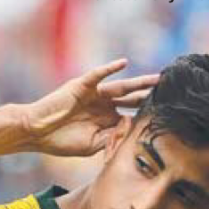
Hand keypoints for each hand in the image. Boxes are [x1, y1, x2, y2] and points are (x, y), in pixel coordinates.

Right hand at [25, 58, 159, 157]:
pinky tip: (123, 63)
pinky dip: (109, 69)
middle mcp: (104, 104)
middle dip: (150, 97)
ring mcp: (95, 94)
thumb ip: (112, 137)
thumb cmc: (62, 140)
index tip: (167, 117)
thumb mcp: (93, 145)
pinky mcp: (82, 86)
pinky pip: (98, 75)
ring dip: (139, 83)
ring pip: (121, 86)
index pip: (131, 115)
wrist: (37, 132)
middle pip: (132, 99)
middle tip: (171, 94)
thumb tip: (130, 129)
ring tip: (157, 78)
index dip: (147, 115)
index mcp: (107, 119)